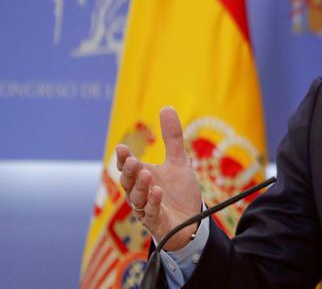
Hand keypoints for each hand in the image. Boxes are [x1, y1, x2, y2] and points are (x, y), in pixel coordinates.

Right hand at [116, 107, 202, 250]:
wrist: (192, 220)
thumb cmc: (179, 192)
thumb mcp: (179, 161)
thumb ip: (172, 137)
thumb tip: (166, 107)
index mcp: (142, 177)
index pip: (128, 167)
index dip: (123, 158)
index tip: (122, 147)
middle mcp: (140, 193)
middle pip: (128, 182)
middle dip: (129, 172)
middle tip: (132, 160)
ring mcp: (147, 209)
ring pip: (137, 198)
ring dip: (141, 186)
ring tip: (147, 174)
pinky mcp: (158, 222)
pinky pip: (152, 213)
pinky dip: (154, 202)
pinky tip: (158, 191)